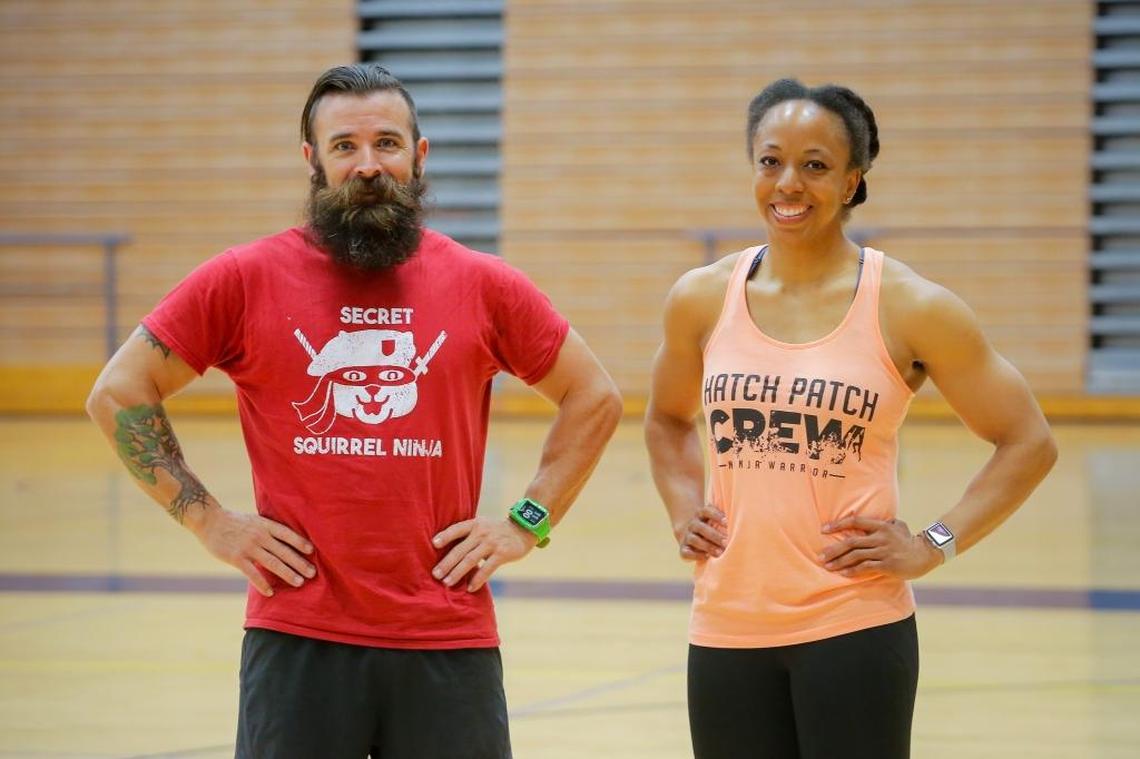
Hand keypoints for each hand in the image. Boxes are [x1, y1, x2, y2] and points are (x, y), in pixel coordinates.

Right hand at [189, 507, 315, 596]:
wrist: (209, 520)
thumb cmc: (235, 522)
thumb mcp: (255, 520)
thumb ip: (269, 529)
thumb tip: (287, 540)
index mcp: (265, 525)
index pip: (287, 534)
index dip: (300, 542)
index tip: (312, 551)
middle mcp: (259, 535)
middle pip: (283, 551)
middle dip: (299, 563)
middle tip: (312, 573)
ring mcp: (248, 547)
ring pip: (272, 563)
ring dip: (287, 573)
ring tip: (299, 582)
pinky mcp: (236, 558)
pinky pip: (252, 573)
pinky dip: (262, 584)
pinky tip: (270, 592)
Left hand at [432, 516, 534, 591]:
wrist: (523, 529)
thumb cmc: (496, 531)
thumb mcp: (482, 525)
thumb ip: (468, 535)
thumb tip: (445, 551)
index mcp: (475, 524)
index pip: (456, 529)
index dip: (445, 536)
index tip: (433, 544)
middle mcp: (482, 532)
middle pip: (460, 549)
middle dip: (446, 563)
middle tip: (435, 574)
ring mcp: (492, 543)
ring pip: (471, 560)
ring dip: (457, 572)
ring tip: (447, 583)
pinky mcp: (502, 554)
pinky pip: (487, 568)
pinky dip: (478, 579)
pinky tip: (470, 588)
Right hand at [675, 504, 727, 561]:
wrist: (690, 535)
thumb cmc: (711, 527)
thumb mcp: (716, 520)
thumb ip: (725, 520)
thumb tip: (742, 524)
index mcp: (700, 514)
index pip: (706, 511)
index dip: (715, 515)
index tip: (726, 522)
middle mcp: (692, 524)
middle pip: (700, 527)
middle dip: (714, 535)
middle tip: (726, 542)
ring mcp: (687, 536)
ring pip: (694, 539)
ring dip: (707, 546)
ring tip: (719, 552)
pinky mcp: (683, 549)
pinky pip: (686, 552)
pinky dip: (696, 555)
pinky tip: (707, 557)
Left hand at [819, 515, 941, 579]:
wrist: (925, 555)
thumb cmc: (908, 541)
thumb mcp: (897, 526)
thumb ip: (882, 523)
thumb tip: (865, 521)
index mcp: (881, 526)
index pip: (855, 521)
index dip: (838, 525)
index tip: (823, 530)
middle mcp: (881, 537)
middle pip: (852, 541)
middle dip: (834, 549)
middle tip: (821, 556)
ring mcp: (884, 551)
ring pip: (856, 555)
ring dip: (840, 561)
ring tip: (829, 566)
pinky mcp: (887, 565)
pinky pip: (866, 567)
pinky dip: (853, 570)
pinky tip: (844, 573)